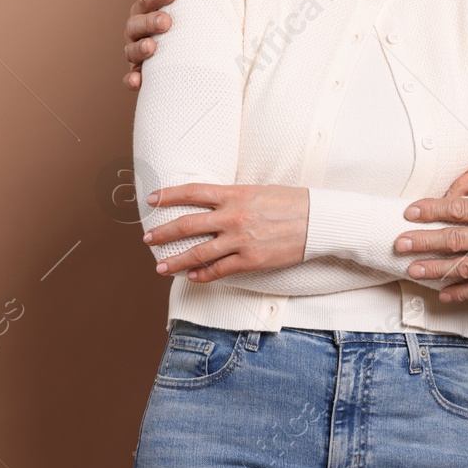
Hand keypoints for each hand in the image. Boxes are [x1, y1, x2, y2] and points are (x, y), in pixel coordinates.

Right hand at [123, 0, 186, 89]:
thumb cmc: (180, 20)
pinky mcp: (139, 74)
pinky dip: (132, 79)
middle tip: (167, 21)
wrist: (183, 55)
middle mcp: (137, 30)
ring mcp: (135, 53)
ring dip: (140, 48)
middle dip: (150, 21)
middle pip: (137, 24)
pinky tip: (138, 81)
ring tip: (153, 47)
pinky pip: (131, 78)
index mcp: (146, 9)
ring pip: (131, 50)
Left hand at [143, 183, 307, 281]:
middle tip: (148, 239)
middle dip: (163, 233)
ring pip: (198, 253)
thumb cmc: (292, 202)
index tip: (151, 199)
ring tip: (161, 267)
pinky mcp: (251, 261)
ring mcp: (241, 240)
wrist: (319, 221)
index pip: (192, 192)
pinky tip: (193, 277)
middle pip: (187, 224)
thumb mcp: (259, 190)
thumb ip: (234, 198)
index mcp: (235, 194)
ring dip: (176, 261)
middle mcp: (233, 216)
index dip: (168, 195)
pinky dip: (203, 275)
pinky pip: (220, 270)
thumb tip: (213, 203)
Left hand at [395, 170, 467, 301]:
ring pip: (462, 267)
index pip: (457, 209)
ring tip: (413, 270)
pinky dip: (462, 293)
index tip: (411, 211)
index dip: (431, 210)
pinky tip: (445, 294)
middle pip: (453, 239)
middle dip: (422, 241)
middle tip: (399, 243)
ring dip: (435, 269)